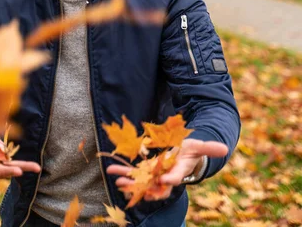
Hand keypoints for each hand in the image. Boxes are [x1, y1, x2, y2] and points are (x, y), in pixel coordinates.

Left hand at [107, 138, 227, 200]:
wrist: (182, 156)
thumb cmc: (190, 151)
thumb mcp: (199, 147)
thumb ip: (209, 148)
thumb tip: (225, 147)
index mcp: (178, 171)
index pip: (175, 178)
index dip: (170, 180)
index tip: (164, 180)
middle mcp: (165, 177)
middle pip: (154, 186)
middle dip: (143, 188)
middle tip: (132, 188)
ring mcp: (153, 175)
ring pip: (140, 182)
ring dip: (129, 182)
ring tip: (117, 181)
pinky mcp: (145, 171)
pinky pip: (133, 174)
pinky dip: (122, 173)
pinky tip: (110, 171)